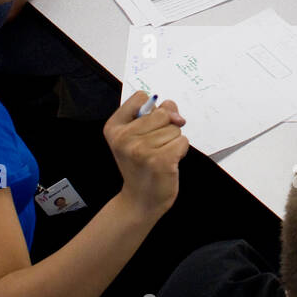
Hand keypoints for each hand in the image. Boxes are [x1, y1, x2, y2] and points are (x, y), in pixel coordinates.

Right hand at [105, 92, 189, 216]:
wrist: (141, 200)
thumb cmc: (142, 164)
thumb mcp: (139, 135)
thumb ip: (156, 114)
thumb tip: (174, 111)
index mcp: (114, 127)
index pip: (141, 96)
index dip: (152, 110)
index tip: (147, 127)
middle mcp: (123, 137)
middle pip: (162, 112)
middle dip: (166, 127)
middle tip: (155, 146)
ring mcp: (140, 150)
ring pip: (174, 128)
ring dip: (173, 141)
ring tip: (160, 156)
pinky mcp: (159, 161)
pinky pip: (182, 141)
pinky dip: (180, 150)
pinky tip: (169, 162)